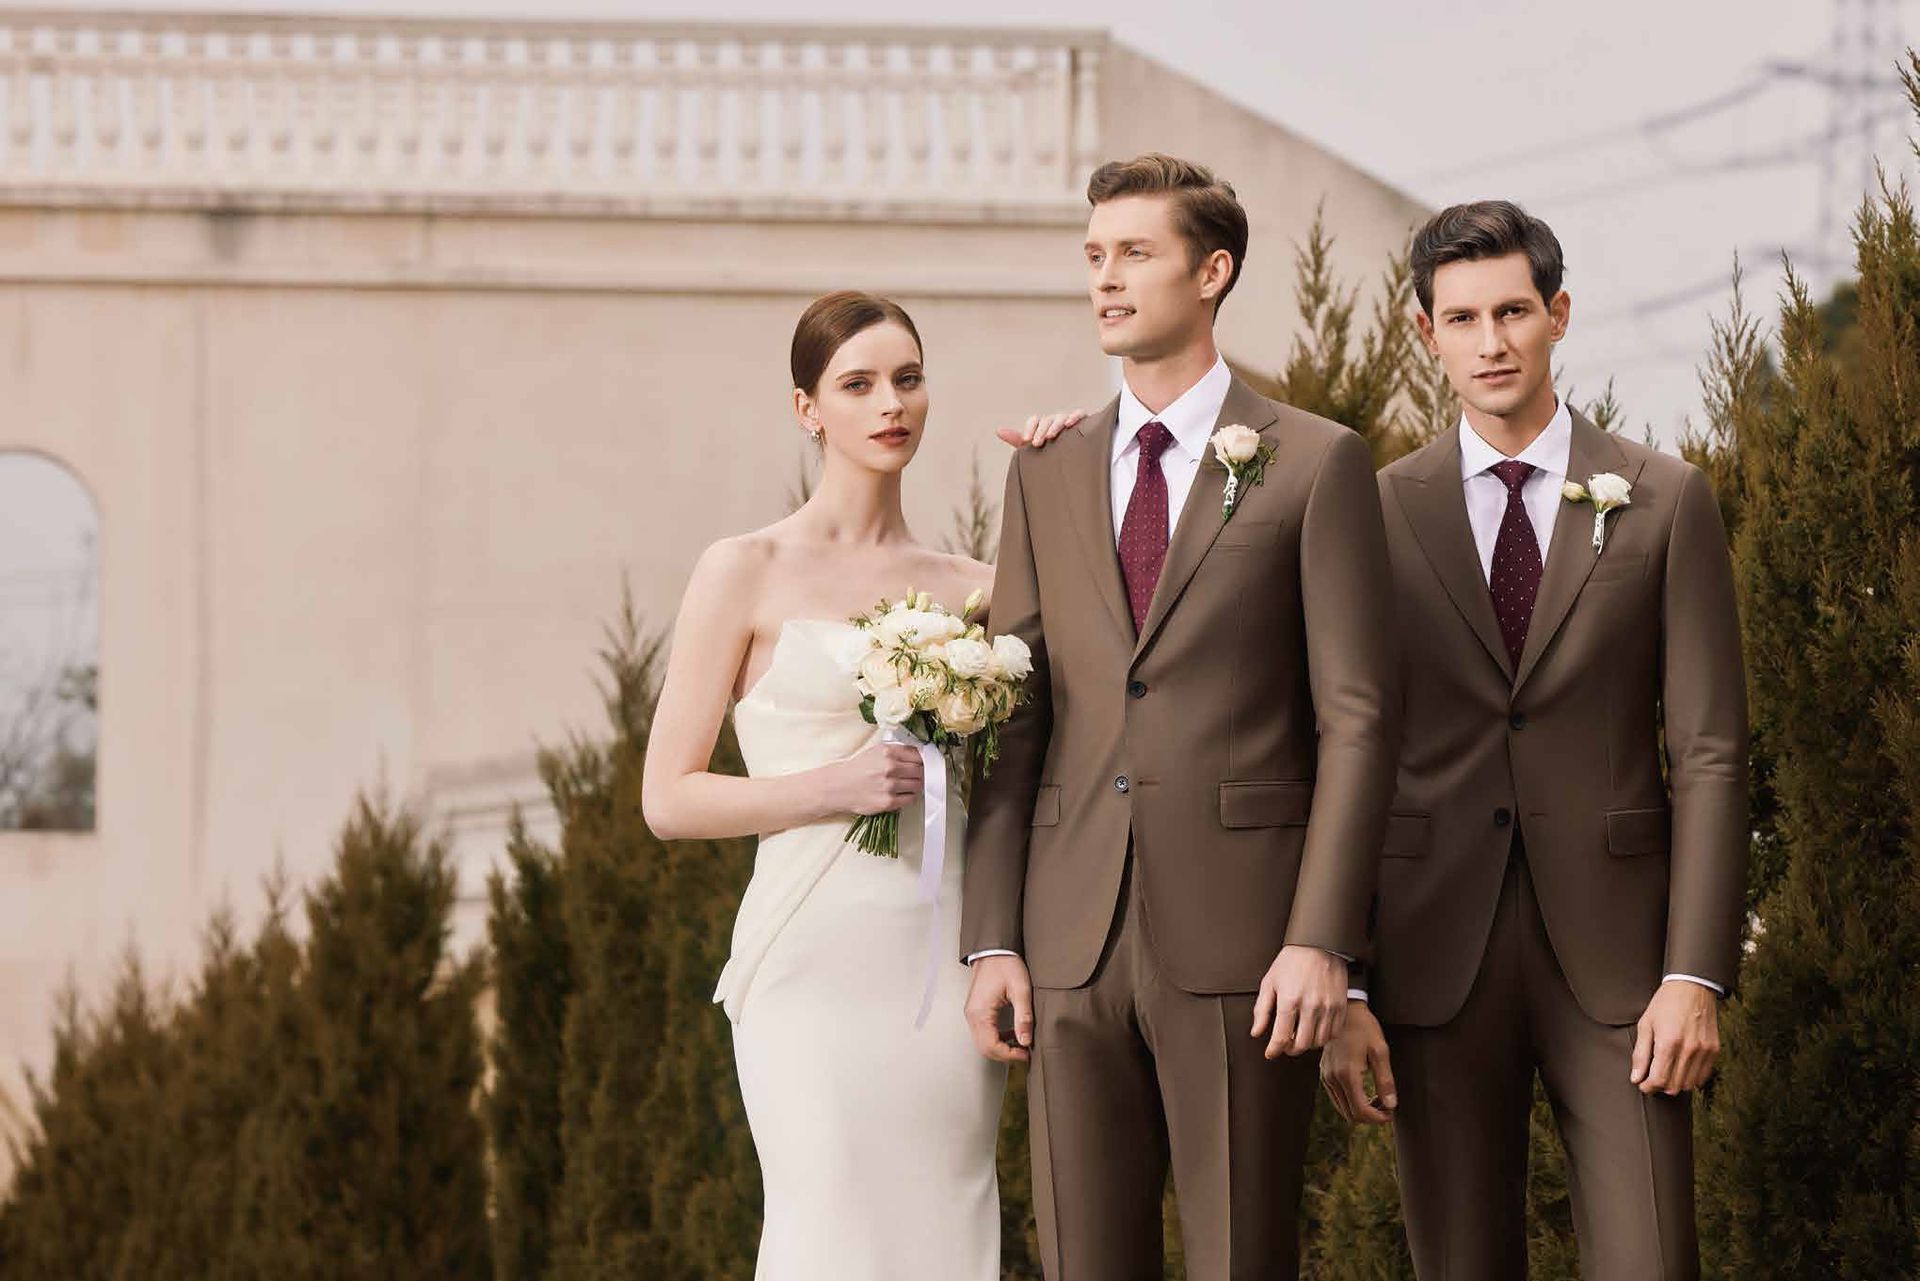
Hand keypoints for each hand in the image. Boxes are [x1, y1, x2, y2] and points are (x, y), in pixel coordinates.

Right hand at [824, 741, 922, 816]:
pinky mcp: (888, 802)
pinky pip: (910, 799)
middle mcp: (890, 767)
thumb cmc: (858, 768)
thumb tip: (920, 755)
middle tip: (913, 776)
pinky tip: (901, 794)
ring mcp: (890, 786)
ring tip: (906, 785)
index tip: (921, 764)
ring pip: (917, 785)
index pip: (918, 755)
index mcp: (888, 751)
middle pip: (920, 770)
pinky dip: (909, 797)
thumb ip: (897, 751)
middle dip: (919, 773)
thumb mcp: (876, 751)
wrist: (838, 787)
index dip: (922, 760)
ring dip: (915, 785)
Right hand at [964, 954, 1033, 1063]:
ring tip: (1020, 1045)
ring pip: (982, 1044)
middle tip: (1024, 1053)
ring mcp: (971, 1014)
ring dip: (1000, 1049)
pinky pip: (982, 1034)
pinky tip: (1011, 1035)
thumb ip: (1023, 1016)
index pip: (991, 1046)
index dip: (1009, 1055)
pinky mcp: (975, 1012)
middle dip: (1005, 1055)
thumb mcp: (1021, 989)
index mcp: (981, 1012)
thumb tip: (1026, 1041)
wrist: (994, 950)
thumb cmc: (1006, 965)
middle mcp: (972, 1016)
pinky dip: (996, 1040)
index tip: (1026, 1053)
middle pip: (984, 1049)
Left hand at [995, 409, 1086, 449]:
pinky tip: (1070, 425)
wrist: (1073, 463)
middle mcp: (1055, 421)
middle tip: (1036, 443)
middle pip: (1046, 419)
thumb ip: (1017, 439)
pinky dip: (1075, 416)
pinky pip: (1079, 413)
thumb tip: (998, 430)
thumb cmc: (1051, 455)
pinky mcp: (1084, 422)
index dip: (1029, 429)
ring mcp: (1069, 420)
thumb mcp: (1032, 449)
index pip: (1034, 421)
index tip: (1026, 441)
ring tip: (1051, 437)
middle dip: (1040, 431)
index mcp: (1042, 426)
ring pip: (1060, 417)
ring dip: (1054, 425)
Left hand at [1251, 945, 1347, 1057]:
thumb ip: (1262, 1010)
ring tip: (1299, 1036)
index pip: (1281, 1037)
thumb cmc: (1292, 962)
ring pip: (1318, 1042)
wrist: (1320, 945)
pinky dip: (1323, 1037)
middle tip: (1285, 1045)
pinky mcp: (1340, 1007)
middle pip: (1300, 1045)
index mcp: (1289, 1000)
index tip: (1270, 1053)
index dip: (1273, 1050)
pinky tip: (1315, 1030)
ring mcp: (1328, 1008)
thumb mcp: (1270, 982)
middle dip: (1290, 1050)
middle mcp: (1310, 1007)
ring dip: (1306, 1044)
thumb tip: (1256, 1033)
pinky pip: (1333, 1033)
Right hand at [1321, 1001, 1396, 1123]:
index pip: (1361, 1110)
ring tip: (1377, 1099)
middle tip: (1387, 1107)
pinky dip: (1351, 1102)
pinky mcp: (1324, 1073)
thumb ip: (1385, 1080)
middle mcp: (1333, 1078)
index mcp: (1347, 1073)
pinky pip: (1337, 1098)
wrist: (1345, 1011)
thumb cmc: (1365, 1028)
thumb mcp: (1380, 1051)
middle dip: (1371, 1116)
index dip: (1378, 1118)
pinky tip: (1364, 1093)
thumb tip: (1391, 1105)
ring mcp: (1326, 1076)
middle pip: (1350, 1114)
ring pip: (1343, 1109)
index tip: (1391, 1113)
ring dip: (1361, 1110)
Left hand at [1630, 980, 1720, 1094]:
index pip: (1659, 1080)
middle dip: (1659, 1087)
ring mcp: (1704, 1051)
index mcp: (1668, 1043)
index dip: (1647, 1087)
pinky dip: (1690, 1078)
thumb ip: (1640, 1054)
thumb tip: (1636, 1078)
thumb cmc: (1665, 1004)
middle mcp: (1689, 1050)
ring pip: (1688, 1085)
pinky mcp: (1714, 1050)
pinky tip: (1680, 1068)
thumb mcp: (1645, 1025)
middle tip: (1651, 1078)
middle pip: (1674, 1086)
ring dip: (1675, 1084)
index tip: (1641, 1084)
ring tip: (1665, 1072)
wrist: (1692, 987)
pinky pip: (1702, 1076)